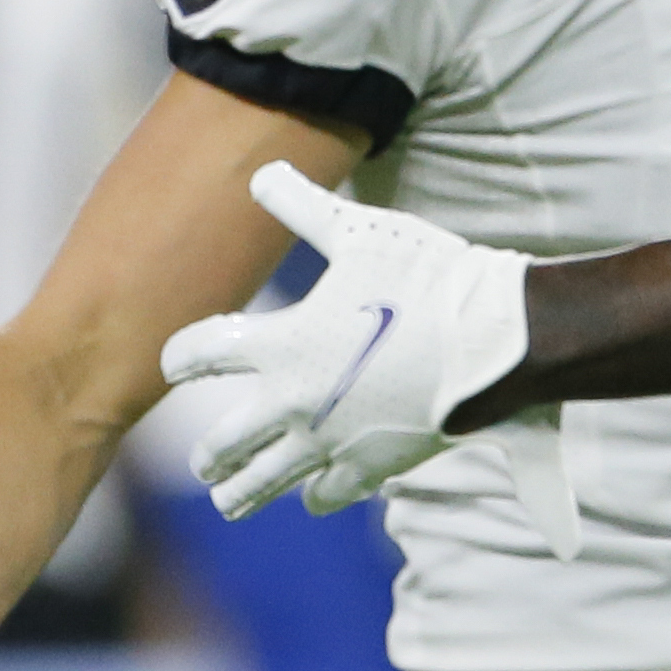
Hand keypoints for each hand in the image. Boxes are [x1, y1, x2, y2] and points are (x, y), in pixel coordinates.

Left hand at [163, 163, 538, 518]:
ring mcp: (330, 442)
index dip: (178, 357)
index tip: (175, 364)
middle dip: (209, 455)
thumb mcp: (361, 233)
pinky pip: (326, 494)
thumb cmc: (428, 280)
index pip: (199, 354)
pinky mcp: (370, 466)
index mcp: (280, 343)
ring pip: (263, 483)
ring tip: (228, 498)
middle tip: (203, 463)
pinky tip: (312, 494)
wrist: (494, 340)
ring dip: (240, 491)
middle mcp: (293, 401)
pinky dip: (314, 495)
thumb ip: (304, 206)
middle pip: (222, 443)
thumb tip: (263, 172)